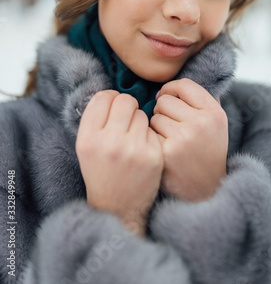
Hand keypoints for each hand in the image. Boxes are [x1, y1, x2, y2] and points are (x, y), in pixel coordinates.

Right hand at [75, 90, 163, 235]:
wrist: (117, 208)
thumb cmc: (100, 172)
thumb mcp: (85, 147)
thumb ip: (95, 120)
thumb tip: (112, 94)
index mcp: (89, 139)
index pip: (103, 97)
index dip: (110, 98)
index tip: (112, 105)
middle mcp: (110, 143)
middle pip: (125, 100)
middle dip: (126, 105)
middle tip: (126, 117)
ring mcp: (134, 150)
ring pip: (141, 113)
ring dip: (138, 120)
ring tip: (132, 136)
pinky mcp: (153, 156)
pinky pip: (152, 130)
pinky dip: (148, 135)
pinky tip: (142, 148)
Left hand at [150, 78, 227, 201]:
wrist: (206, 190)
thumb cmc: (207, 150)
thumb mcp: (216, 123)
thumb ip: (203, 99)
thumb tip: (178, 80)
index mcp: (214, 112)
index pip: (184, 85)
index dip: (171, 89)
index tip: (167, 97)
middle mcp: (201, 123)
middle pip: (165, 100)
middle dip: (163, 110)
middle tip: (170, 124)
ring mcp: (183, 138)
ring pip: (154, 116)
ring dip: (156, 125)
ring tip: (168, 138)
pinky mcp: (167, 152)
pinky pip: (148, 132)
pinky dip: (151, 139)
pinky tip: (161, 149)